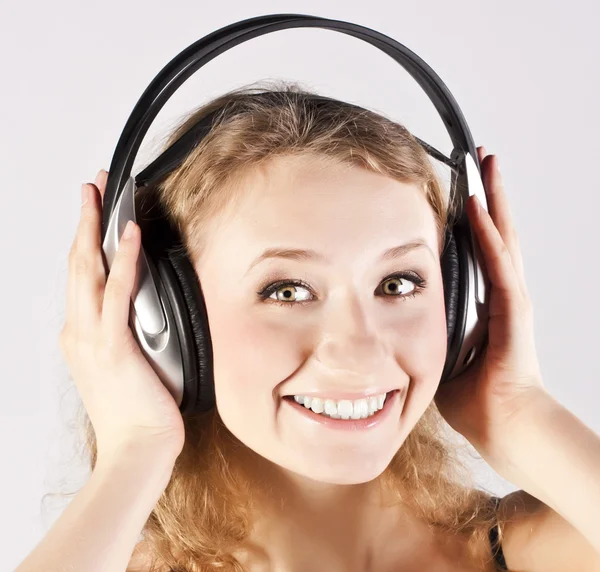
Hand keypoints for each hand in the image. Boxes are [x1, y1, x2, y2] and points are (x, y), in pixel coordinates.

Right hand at [59, 170, 184, 462]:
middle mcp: (78, 331)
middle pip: (78, 262)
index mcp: (81, 335)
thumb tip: (138, 313)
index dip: (86, 239)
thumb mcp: (124, 366)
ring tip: (103, 194)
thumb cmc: (135, 412)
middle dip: (85, 220)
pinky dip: (124, 260)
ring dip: (96, 226)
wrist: (136, 449)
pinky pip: (117, 293)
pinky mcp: (113, 345)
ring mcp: (91, 336)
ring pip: (89, 268)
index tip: (94, 212)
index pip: (82, 276)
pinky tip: (130, 235)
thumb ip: (123, 335)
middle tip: (92, 187)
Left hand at [434, 147, 546, 473]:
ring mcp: (511, 299)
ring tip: (485, 163)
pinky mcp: (513, 312)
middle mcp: (502, 293)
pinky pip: (497, 266)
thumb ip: (430, 330)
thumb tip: (400, 317)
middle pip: (494, 232)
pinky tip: (477, 207)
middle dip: (486, 193)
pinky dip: (487, 235)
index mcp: (486, 302)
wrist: (505, 428)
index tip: (460, 186)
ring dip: (491, 199)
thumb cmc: (476, 399)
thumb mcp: (443, 354)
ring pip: (500, 238)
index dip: (471, 216)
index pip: (478, 248)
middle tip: (479, 158)